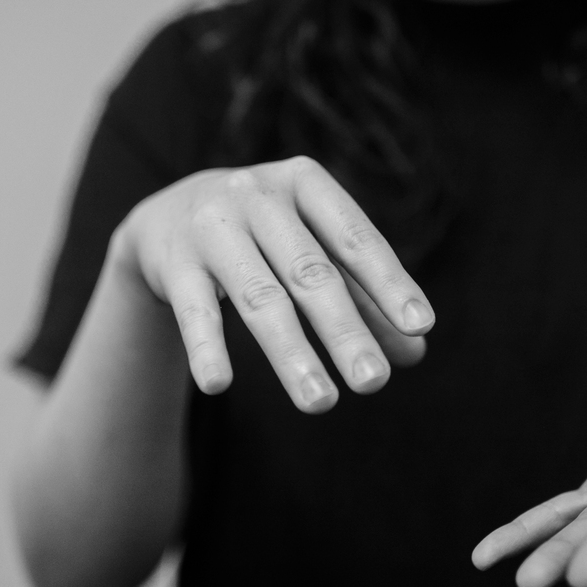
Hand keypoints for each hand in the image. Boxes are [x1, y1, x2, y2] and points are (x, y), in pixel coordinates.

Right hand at [113, 155, 434, 412]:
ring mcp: (212, 226)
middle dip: (345, 330)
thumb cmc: (264, 237)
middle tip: (374, 382)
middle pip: (310, 273)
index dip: (388, 282)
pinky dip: (206, 347)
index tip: (420, 326)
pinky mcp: (172, 261)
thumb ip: (361, 297)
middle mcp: (258, 196)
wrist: (166, 216)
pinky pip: (193, 311)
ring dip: (290, 353)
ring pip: (259, 298)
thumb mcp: (311, 249)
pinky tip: (218, 384)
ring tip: (320, 402)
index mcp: (305, 184)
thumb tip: (414, 354)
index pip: (355, 238)